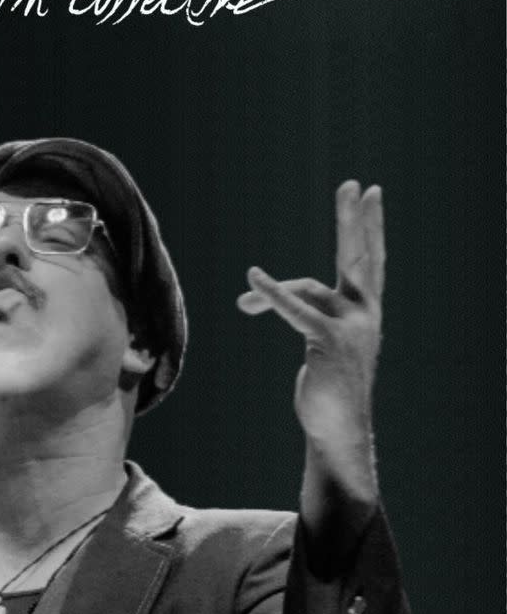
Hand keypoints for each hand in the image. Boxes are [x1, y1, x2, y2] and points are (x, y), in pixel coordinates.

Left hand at [237, 180, 382, 487]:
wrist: (338, 428)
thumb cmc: (326, 388)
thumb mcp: (316, 341)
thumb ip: (303, 311)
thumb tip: (255, 296)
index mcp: (367, 312)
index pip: (369, 260)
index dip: (369, 228)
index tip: (369, 195)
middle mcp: (366, 314)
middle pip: (359, 256)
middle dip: (354, 220)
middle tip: (352, 185)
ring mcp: (352, 327)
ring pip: (308, 288)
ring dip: (270, 293)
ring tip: (244, 302)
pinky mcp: (330, 341)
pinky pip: (295, 309)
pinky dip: (272, 293)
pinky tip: (253, 278)